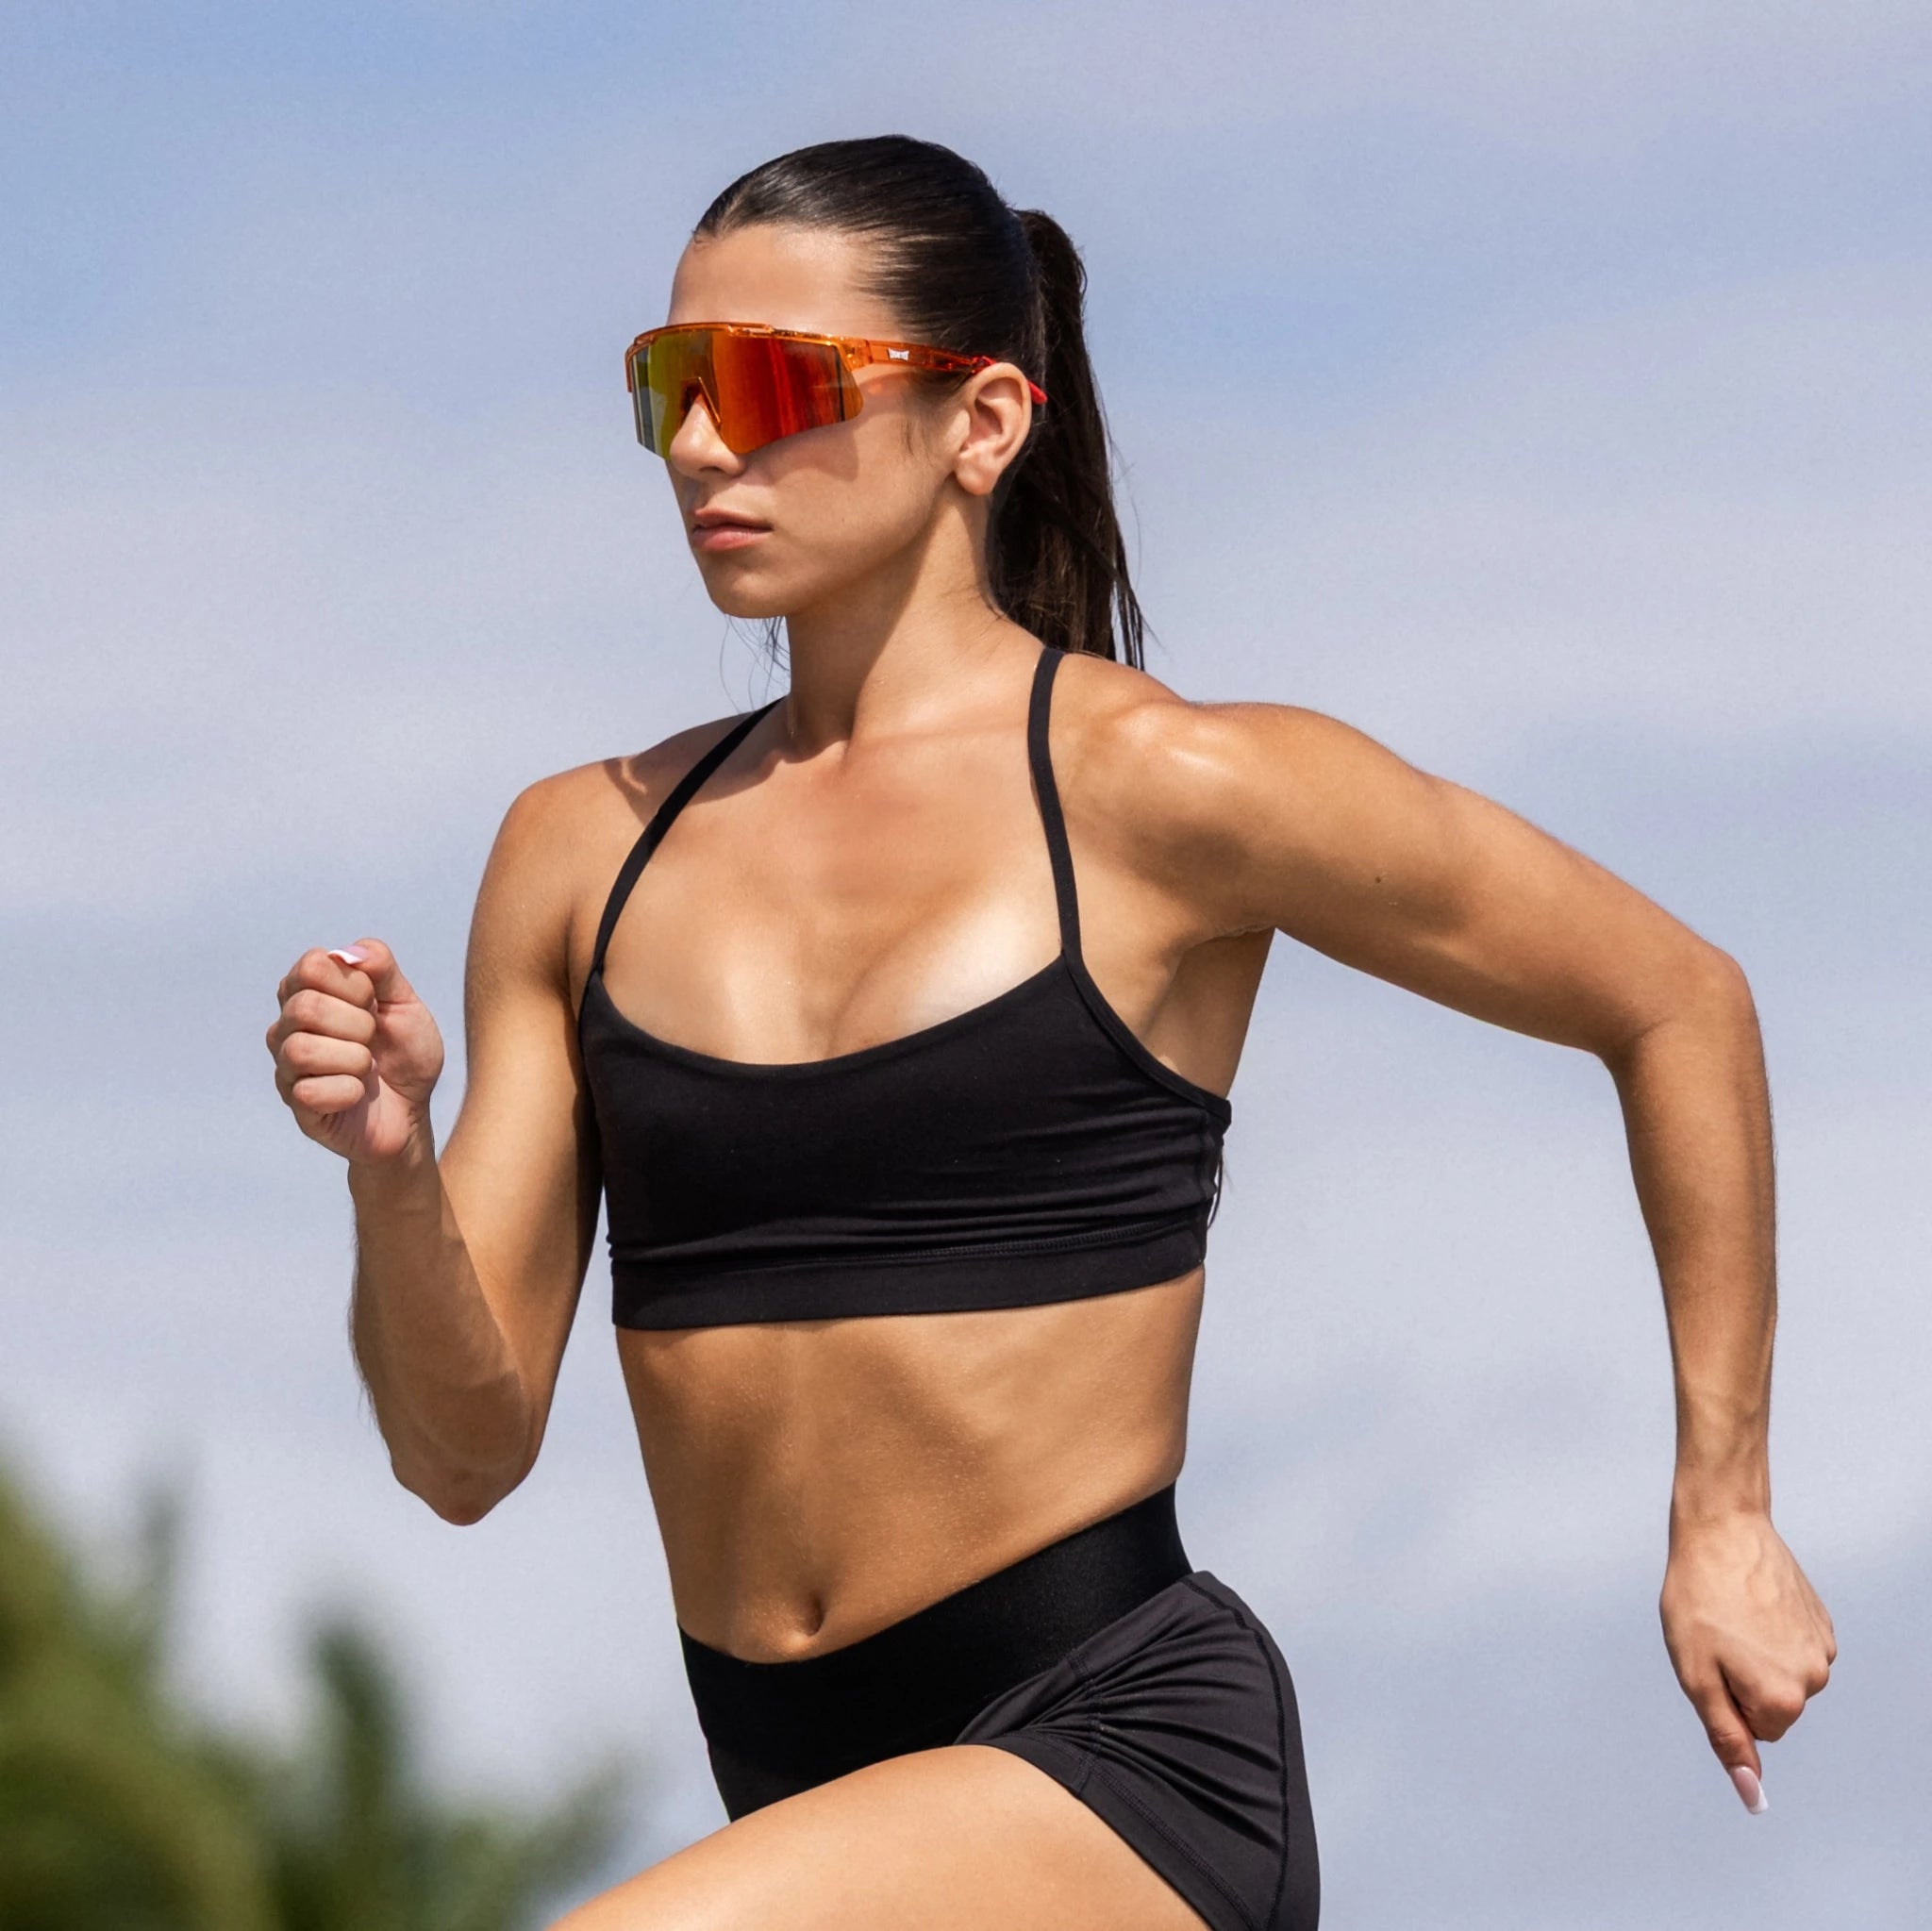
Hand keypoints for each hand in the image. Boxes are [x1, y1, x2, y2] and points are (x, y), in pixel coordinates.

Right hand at [267, 938, 444, 1165]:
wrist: (414, 1112)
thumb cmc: (405, 1055)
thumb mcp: (406, 1006)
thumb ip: (382, 972)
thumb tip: (350, 952)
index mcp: (311, 993)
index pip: (310, 966)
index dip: (353, 985)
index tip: (373, 1004)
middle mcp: (289, 1026)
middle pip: (304, 1008)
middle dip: (357, 1025)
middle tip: (372, 1040)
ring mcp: (288, 1066)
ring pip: (301, 1050)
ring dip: (353, 1059)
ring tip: (366, 1068)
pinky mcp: (296, 1104)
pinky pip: (309, 1092)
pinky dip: (349, 1092)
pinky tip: (358, 1094)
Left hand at [1658, 1507, 1834, 1812]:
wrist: (1721, 1529)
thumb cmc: (1697, 1599)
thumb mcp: (1695, 1676)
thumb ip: (1727, 1739)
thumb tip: (1752, 1796)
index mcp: (1783, 1701)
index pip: (1754, 1732)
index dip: (1724, 1698)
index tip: (1709, 1659)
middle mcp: (1813, 1680)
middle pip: (1772, 1706)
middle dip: (1742, 1680)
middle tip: (1716, 1635)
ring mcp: (1822, 1648)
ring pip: (1781, 1675)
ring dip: (1756, 1654)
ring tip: (1732, 1613)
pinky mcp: (1821, 1621)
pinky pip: (1791, 1646)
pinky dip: (1770, 1632)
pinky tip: (1752, 1602)